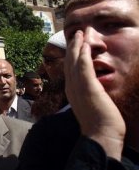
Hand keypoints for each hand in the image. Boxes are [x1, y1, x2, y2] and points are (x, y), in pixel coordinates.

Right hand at [64, 31, 124, 159]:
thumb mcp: (91, 106)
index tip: (74, 45)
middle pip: (69, 62)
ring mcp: (78, 87)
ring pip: (74, 61)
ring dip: (76, 46)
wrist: (100, 136)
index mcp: (72, 91)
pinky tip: (84, 46)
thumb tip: (93, 90)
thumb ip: (89, 95)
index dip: (71, 56)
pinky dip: (82, 55)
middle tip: (75, 33)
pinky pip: (84, 67)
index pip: (69, 69)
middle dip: (72, 46)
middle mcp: (72, 87)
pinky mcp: (88, 87)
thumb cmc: (99, 125)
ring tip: (79, 33)